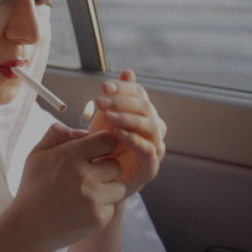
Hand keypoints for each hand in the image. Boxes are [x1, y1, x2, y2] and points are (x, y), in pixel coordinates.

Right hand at [4, 123, 124, 251]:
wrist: (27, 227)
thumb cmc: (33, 188)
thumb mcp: (37, 154)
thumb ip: (57, 134)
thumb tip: (83, 131)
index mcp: (70, 155)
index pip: (108, 140)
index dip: (105, 145)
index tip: (98, 152)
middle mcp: (84, 176)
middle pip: (116, 165)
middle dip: (105, 170)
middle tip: (88, 177)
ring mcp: (93, 199)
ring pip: (119, 187)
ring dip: (107, 190)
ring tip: (86, 194)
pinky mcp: (98, 218)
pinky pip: (112, 208)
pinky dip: (101, 209)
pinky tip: (82, 209)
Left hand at [88, 69, 166, 196]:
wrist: (97, 180)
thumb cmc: (102, 146)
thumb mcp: (104, 118)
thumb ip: (116, 96)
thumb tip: (129, 72)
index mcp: (144, 114)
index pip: (140, 94)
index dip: (123, 89)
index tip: (103, 87)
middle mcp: (153, 129)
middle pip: (145, 108)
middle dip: (122, 101)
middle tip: (100, 100)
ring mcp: (154, 148)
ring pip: (150, 127)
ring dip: (128, 118)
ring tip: (108, 116)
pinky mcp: (150, 168)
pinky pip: (148, 151)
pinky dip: (135, 140)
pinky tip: (118, 134)